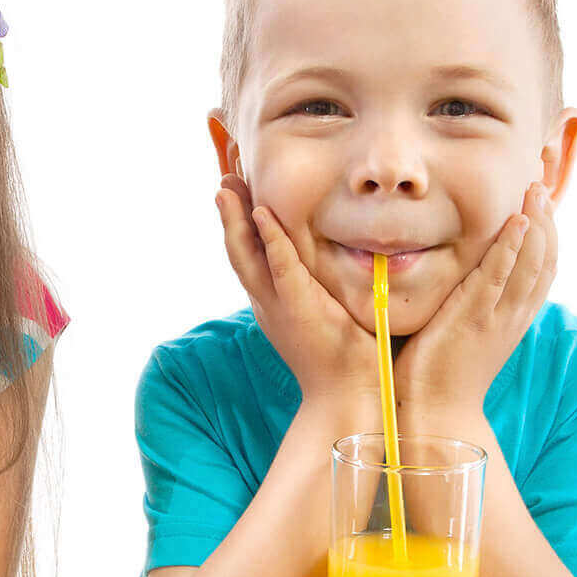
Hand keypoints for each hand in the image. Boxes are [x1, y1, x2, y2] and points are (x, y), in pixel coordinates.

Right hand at [217, 175, 378, 409]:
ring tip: (227, 185)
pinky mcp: (298, 308)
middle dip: (229, 213)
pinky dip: (271, 239)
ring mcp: (278, 306)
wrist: (349, 398)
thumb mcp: (331, 315)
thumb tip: (352, 259)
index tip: (237, 192)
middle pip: (238, 250)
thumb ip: (328, 288)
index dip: (239, 224)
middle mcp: (267, 302)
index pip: (250, 257)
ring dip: (236, 218)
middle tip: (224, 177)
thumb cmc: (349, 360)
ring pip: (246, 255)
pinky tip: (261, 213)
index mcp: (273, 303)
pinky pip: (281, 267)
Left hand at [396, 178, 557, 413]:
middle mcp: (512, 317)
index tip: (540, 205)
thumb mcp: (463, 333)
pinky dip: (512, 248)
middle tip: (539, 186)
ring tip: (534, 191)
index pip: (542, 271)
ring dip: (535, 224)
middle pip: (544, 262)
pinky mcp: (474, 320)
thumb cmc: (437, 376)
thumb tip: (462, 278)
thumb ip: (470, 305)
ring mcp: (496, 318)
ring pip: (530, 264)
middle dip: (546, 221)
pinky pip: (500, 277)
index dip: (546, 235)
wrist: (433, 415)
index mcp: (512, 320)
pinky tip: (517, 222)